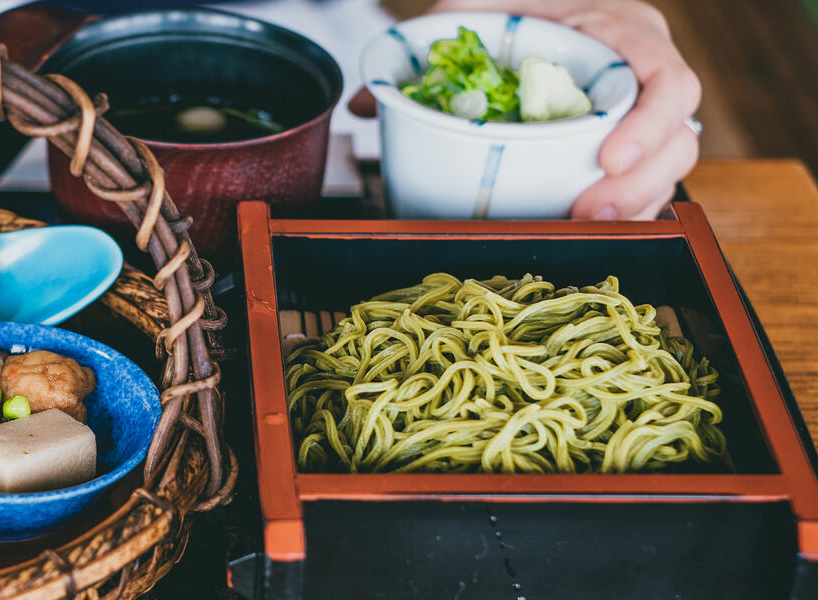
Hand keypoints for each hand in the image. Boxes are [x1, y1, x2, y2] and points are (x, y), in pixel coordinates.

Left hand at [366, 0, 700, 218]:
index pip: (668, 80)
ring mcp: (643, 113)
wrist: (529, 8)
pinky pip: (644, 184)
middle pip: (678, 136)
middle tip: (589, 213)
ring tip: (588, 229)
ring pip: (667, 168)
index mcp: (625, 32)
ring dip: (632, 207)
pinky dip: (623, 212)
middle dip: (639, 184)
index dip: (648, 125)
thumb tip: (369, 103)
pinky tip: (592, 232)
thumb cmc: (515, 3)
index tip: (606, 160)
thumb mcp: (478, 6)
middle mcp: (646, 74)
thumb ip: (429, 43)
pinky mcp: (629, 145)